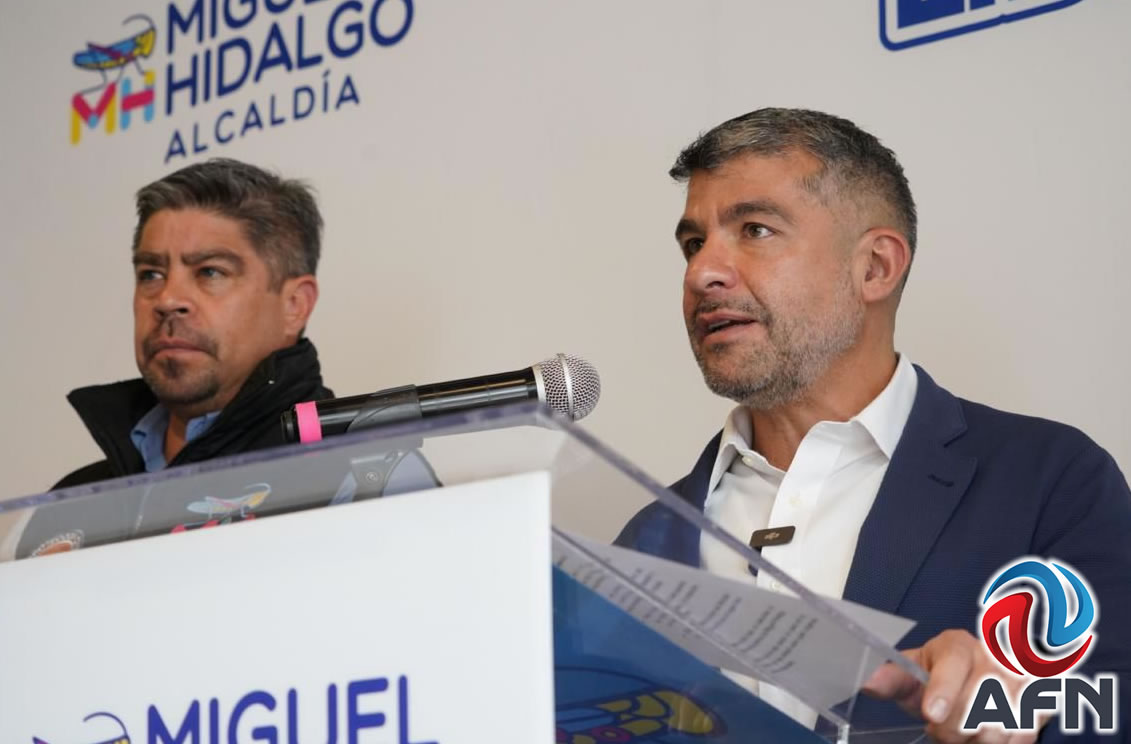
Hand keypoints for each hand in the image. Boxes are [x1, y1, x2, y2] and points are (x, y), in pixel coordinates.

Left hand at [862, 629, 1040, 743]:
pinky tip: (986, 733)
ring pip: (998, 729)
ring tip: (964, 729)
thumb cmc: (942, 675)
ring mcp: (1024, 681)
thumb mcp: (915, 672)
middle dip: (950, 729)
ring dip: (974, 740)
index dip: (944, 690)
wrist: (983, 675)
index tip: (933, 714)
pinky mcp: (1043, 704)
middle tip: (939, 726)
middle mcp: (996, 657)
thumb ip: (893, 679)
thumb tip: (869, 683)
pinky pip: (1020, 740)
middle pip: (975, 706)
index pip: (955, 663)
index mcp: (958, 644)